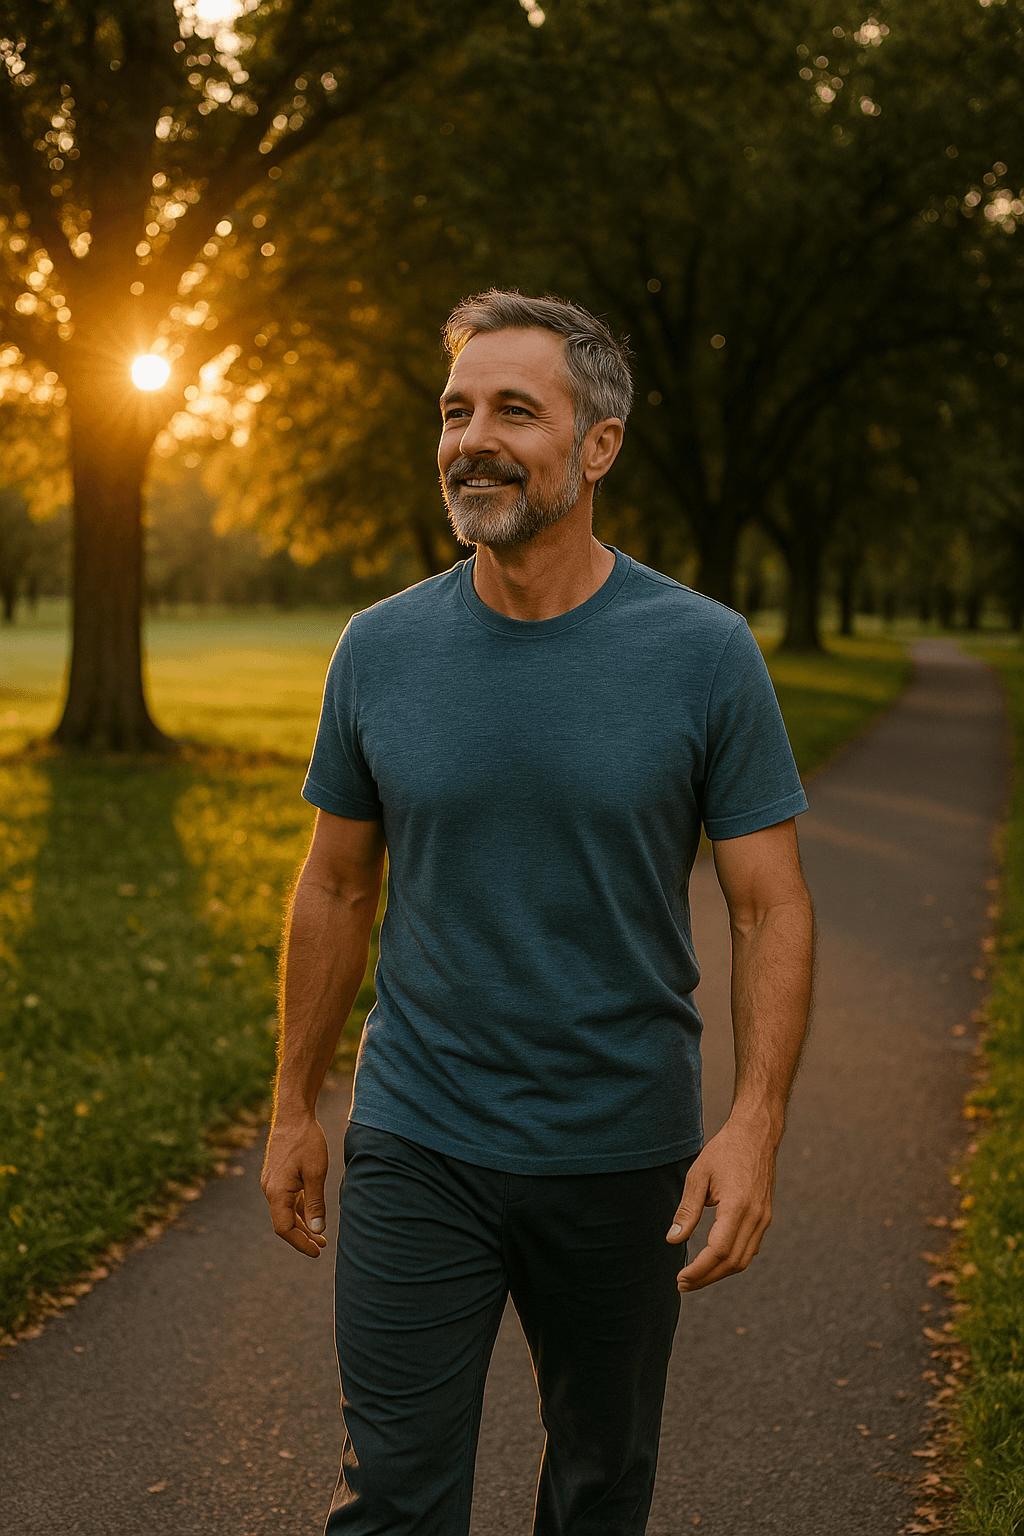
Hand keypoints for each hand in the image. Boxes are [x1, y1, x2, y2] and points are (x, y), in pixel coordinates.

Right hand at [261, 1114, 328, 1257]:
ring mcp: (272, 1183)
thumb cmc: (306, 1141)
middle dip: (303, 1237)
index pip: (284, 1228)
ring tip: (319, 1236)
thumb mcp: (316, 1173)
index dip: (300, 1242)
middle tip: (321, 1247)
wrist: (293, 1115)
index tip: (317, 1251)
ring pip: (285, 1211)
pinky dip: (298, 1210)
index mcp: (277, 1192)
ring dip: (301, 1224)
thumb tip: (318, 1230)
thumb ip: (315, 1203)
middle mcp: (270, 1190)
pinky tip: (311, 1215)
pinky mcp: (277, 1176)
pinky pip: (286, 1200)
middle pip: (284, 1223)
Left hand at [665, 1118, 776, 1291]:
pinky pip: (750, 1249)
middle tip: (683, 1284)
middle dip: (707, 1278)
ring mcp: (763, 1219)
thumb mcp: (698, 1176)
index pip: (719, 1251)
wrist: (756, 1135)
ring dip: (719, 1273)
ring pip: (743, 1260)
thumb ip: (687, 1211)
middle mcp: (755, 1217)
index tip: (680, 1277)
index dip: (700, 1270)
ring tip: (695, 1277)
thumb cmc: (724, 1151)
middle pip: (732, 1262)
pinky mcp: (765, 1217)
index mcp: (737, 1206)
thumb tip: (672, 1240)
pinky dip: (732, 1261)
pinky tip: (714, 1261)